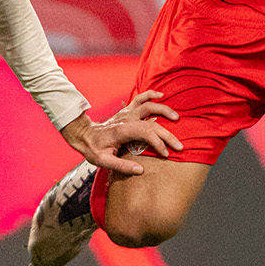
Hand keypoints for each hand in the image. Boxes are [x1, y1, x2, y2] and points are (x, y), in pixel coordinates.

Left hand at [58, 89, 182, 175]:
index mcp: (122, 130)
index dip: (158, 143)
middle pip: (152, 122)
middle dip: (167, 134)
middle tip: (179, 145)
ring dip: (164, 110)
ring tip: (177, 118)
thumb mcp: (103, 161)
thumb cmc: (94, 149)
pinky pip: (140, 98)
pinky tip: (161, 95)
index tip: (166, 154)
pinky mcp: (127, 110)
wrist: (84, 135)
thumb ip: (122, 166)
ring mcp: (126, 113)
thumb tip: (141, 170)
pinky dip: (151, 95)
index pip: (146, 134)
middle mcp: (126, 119)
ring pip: (148, 105)